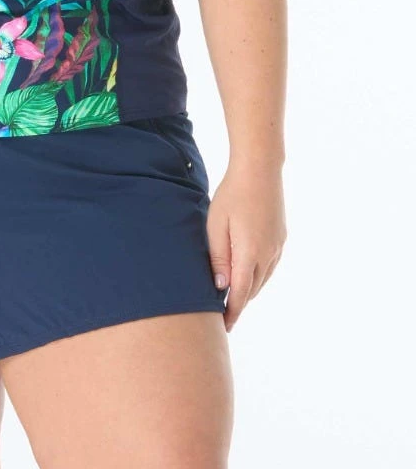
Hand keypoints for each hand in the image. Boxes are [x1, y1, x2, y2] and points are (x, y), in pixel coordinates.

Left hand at [206, 160, 286, 332]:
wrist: (260, 170)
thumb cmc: (231, 195)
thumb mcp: (216, 225)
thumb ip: (218, 258)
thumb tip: (222, 287)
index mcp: (250, 254)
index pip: (240, 294)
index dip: (232, 312)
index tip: (223, 327)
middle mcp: (268, 254)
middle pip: (252, 289)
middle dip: (238, 302)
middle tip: (222, 313)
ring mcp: (278, 246)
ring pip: (262, 279)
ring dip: (248, 289)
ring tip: (232, 295)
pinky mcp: (281, 238)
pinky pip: (269, 265)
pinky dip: (257, 274)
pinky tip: (247, 271)